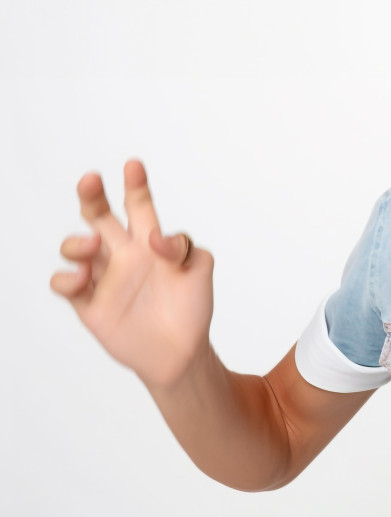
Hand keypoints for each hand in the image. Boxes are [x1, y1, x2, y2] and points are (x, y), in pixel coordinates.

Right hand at [50, 160, 214, 389]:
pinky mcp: (89, 303)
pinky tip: (83, 276)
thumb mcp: (200, 268)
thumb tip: (155, 240)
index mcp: (150, 241)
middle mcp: (123, 253)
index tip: (133, 165)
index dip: (135, 185)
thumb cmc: (191, 307)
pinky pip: (65, 284)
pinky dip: (67, 277)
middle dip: (93, 195)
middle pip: (99, 216)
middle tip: (92, 179)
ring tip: (94, 245)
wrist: (182, 351)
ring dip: (77, 240)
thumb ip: (185, 246)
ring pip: (75, 246)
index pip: (138, 206)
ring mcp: (103, 277)